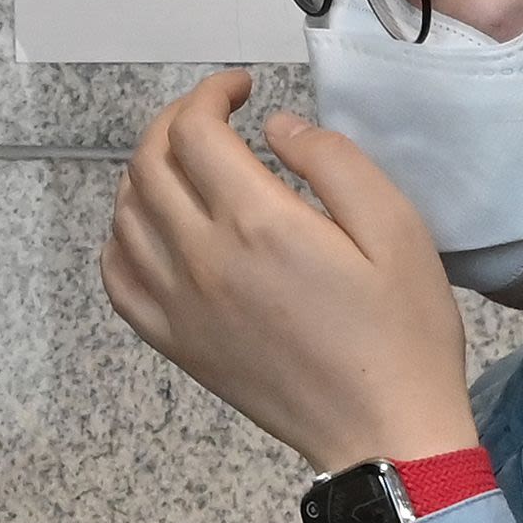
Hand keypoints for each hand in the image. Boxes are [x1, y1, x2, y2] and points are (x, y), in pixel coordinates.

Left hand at [99, 70, 478, 474]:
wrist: (386, 433)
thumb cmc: (404, 333)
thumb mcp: (398, 230)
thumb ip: (335, 163)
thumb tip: (277, 128)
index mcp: (258, 223)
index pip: (196, 131)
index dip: (211, 94)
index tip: (242, 89)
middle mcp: (201, 257)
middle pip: (148, 162)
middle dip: (175, 123)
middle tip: (215, 119)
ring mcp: (179, 303)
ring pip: (125, 213)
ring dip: (148, 173)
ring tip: (190, 168)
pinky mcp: (175, 340)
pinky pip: (118, 275)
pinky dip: (124, 237)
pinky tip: (156, 230)